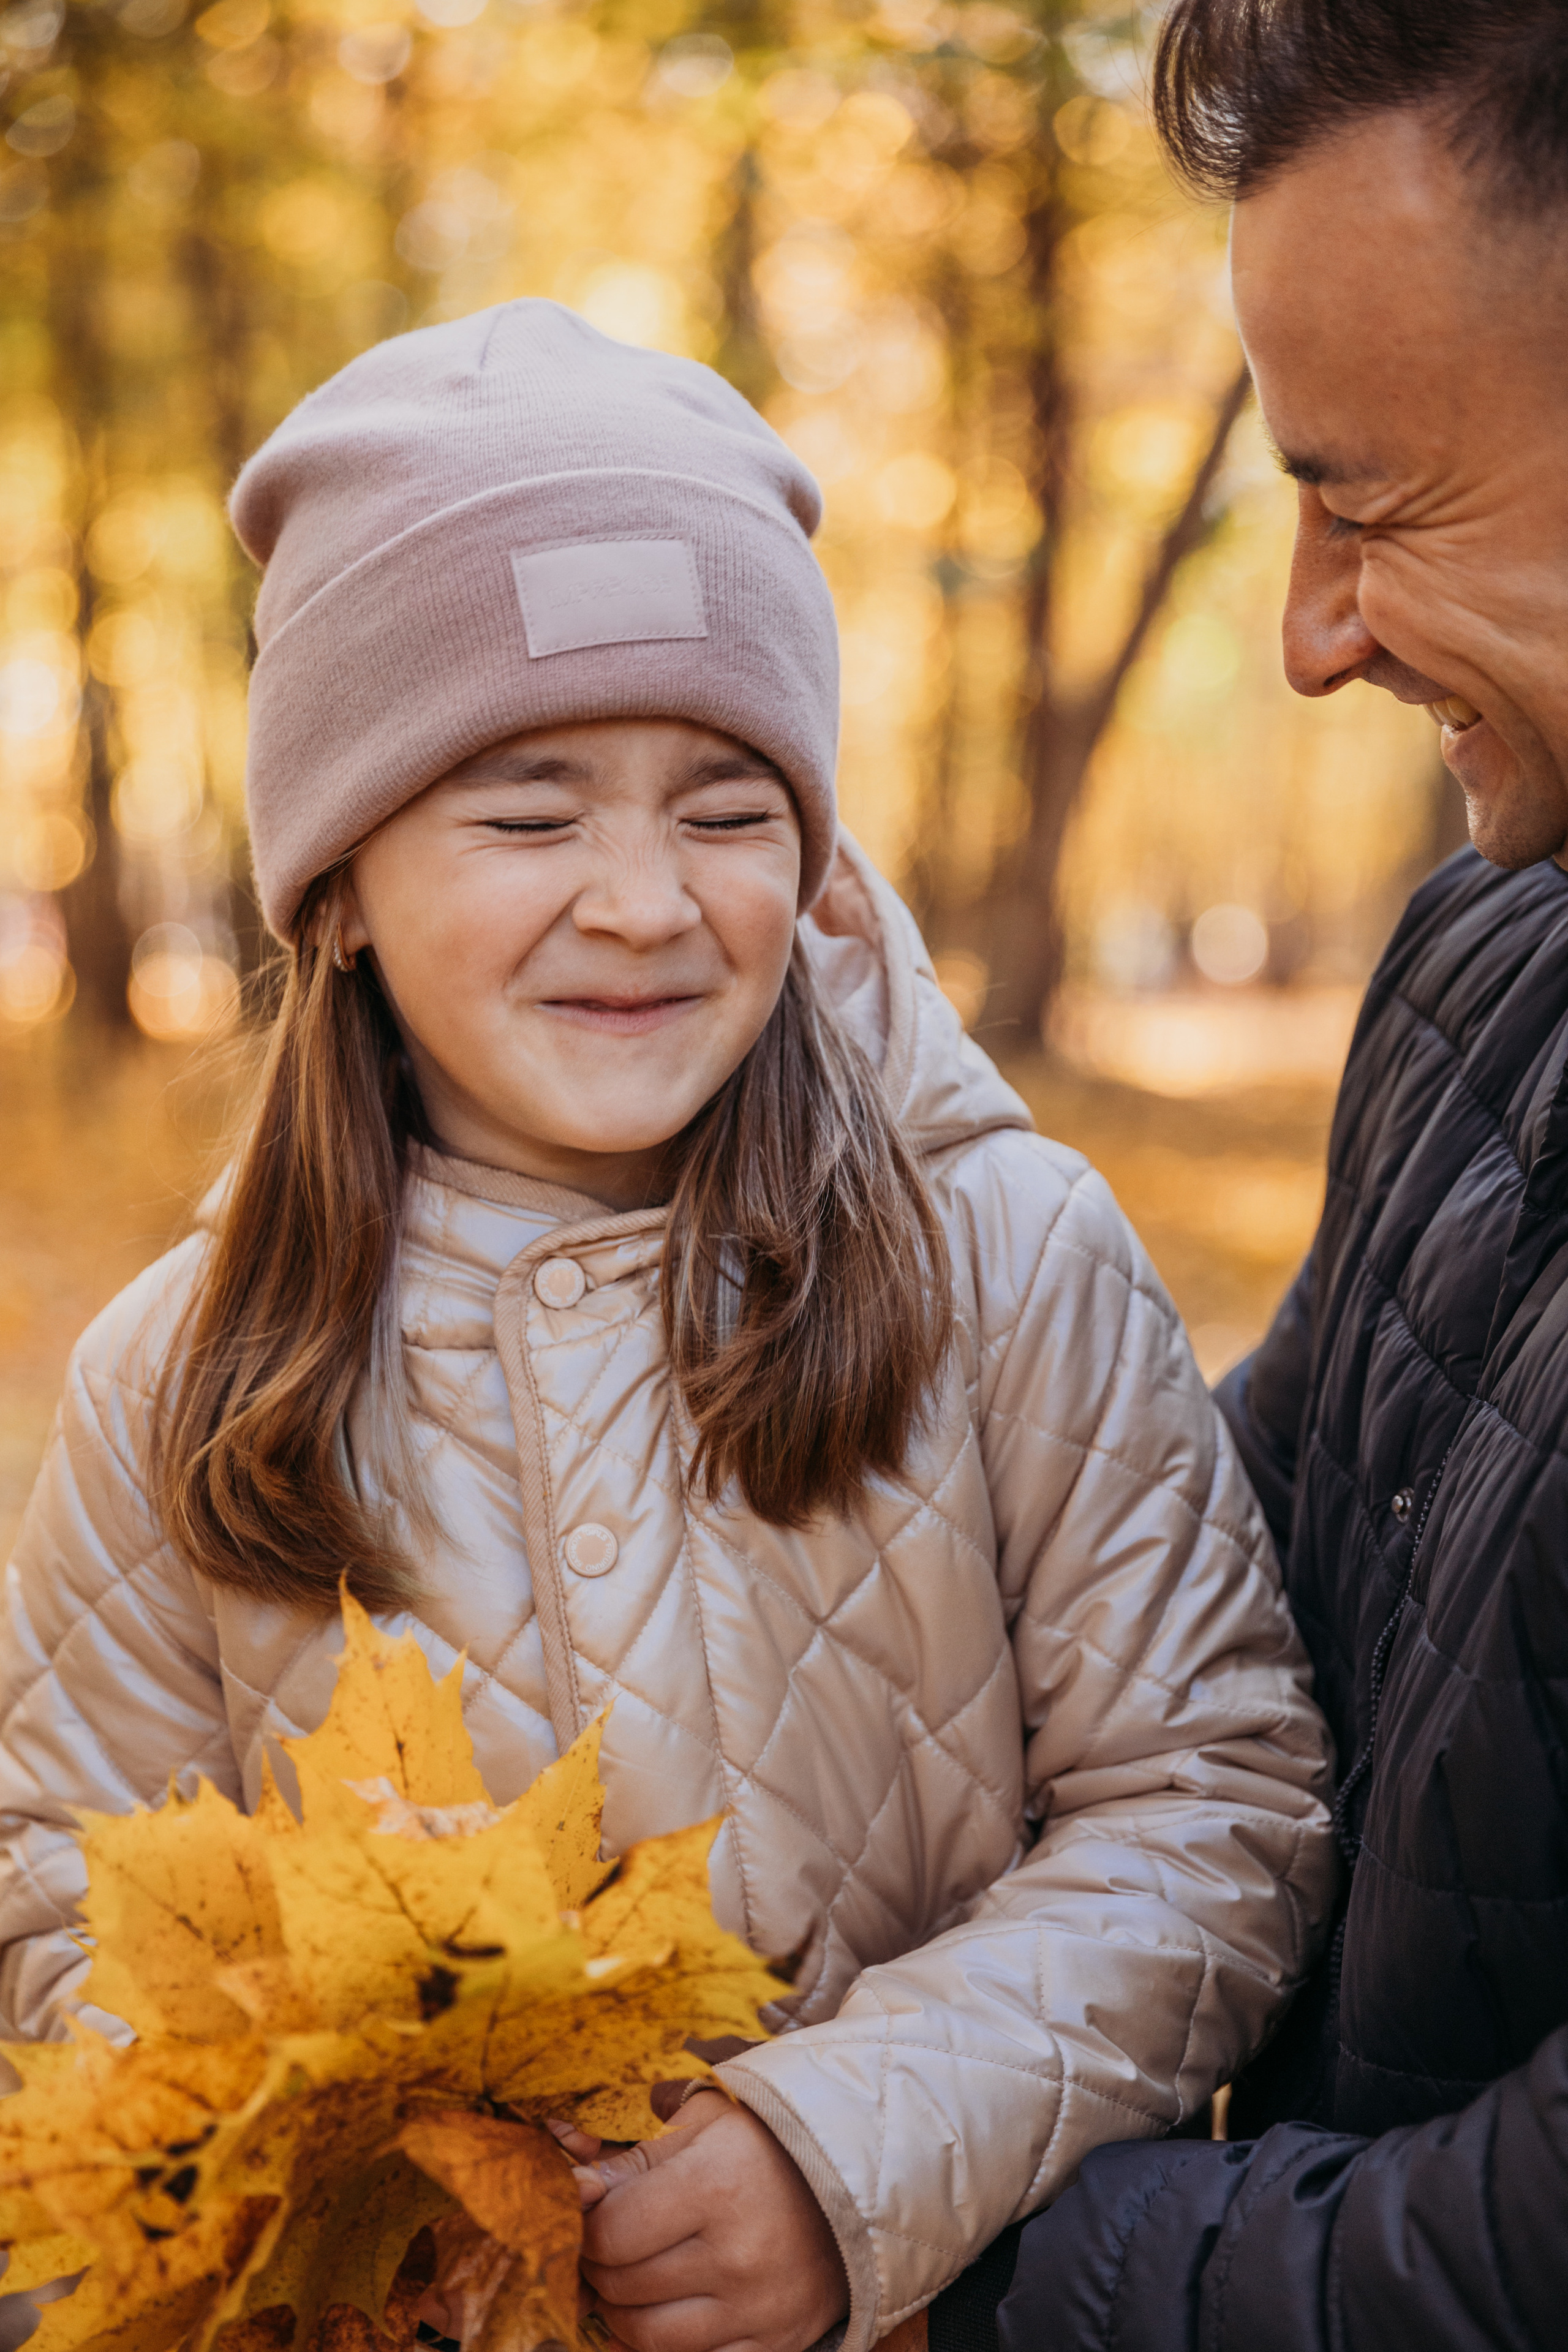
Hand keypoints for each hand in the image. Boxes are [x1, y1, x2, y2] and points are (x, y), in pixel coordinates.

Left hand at [564, 2088, 848, 2351]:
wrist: (852, 2183)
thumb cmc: (764, 2145)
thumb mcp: (703, 2124)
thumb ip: (632, 2157)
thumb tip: (572, 2187)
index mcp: (716, 2187)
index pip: (611, 2232)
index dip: (585, 2226)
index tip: (587, 2212)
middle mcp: (737, 2256)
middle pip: (622, 2287)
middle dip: (598, 2267)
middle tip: (604, 2245)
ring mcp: (757, 2310)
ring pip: (646, 2336)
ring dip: (623, 2311)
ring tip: (629, 2279)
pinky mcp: (774, 2345)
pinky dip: (663, 2348)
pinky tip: (660, 2314)